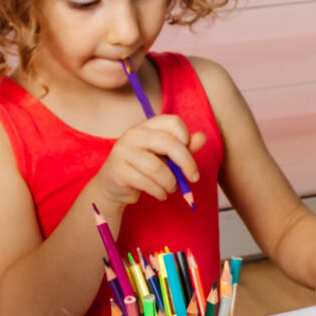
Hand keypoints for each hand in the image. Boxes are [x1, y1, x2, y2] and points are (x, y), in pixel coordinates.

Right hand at [87, 114, 202, 210]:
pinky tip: (160, 194)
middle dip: (186, 162)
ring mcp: (123, 151)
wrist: (114, 185)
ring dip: (171, 183)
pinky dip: (160, 192)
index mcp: (147, 126)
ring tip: (170, 188)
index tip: (189, 153)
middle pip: (168, 142)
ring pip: (158, 168)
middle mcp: (133, 134)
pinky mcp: (118, 170)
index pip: (173, 122)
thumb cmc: (144, 168)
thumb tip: (202, 137)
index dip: (186, 137)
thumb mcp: (166, 156)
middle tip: (194, 178)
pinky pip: (147, 183)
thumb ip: (184, 147)